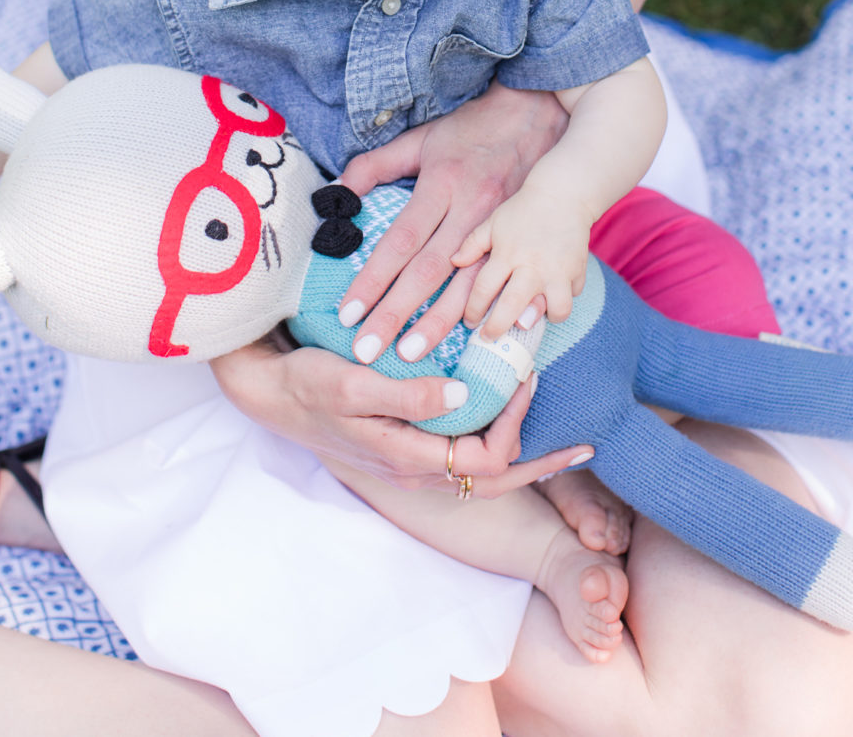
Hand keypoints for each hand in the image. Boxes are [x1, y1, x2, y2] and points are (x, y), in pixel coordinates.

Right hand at [212, 336, 591, 493]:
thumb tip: (465, 397)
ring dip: (520, 447)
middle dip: (542, 460)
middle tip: (580, 435)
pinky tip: (503, 409)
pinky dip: (492, 434)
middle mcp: (417, 466)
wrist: (272, 391)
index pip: (488, 458)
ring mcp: (411, 459)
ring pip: (481, 467)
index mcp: (410, 455)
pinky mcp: (405, 442)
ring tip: (554, 426)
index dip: (519, 424)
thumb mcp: (356, 382)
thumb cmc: (310, 383)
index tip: (528, 376)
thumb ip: (408, 395)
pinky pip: (462, 450)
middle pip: (496, 477)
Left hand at [337, 83, 566, 363]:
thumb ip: (376, 165)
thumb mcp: (421, 138)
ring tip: (412, 356)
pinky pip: (503, 283)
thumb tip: (338, 194)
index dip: (372, 279)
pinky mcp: (520, 237)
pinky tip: (471, 342)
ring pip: (468, 286)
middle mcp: (470, 210)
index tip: (347, 313)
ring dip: (439, 325)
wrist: (537, 113)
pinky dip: (487, 313)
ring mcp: (500, 227)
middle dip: (396, 314)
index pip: (400, 241)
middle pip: (428, 271)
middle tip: (367, 350)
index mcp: (441, 184)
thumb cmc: (472, 129)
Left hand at [453, 193, 590, 338]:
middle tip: (488, 337)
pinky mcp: (577, 271)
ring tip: (530, 316)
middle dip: (496, 328)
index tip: (470, 321)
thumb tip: (453, 261)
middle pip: (511, 308)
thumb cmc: (523, 209)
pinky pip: (571, 296)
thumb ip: (473, 244)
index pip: (484, 290)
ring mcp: (557, 271)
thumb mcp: (493, 222)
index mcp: (507, 254)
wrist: (563, 194)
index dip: (473, 310)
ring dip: (542, 317)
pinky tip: (551, 294)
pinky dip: (562, 299)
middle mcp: (532, 266)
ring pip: (554, 310)